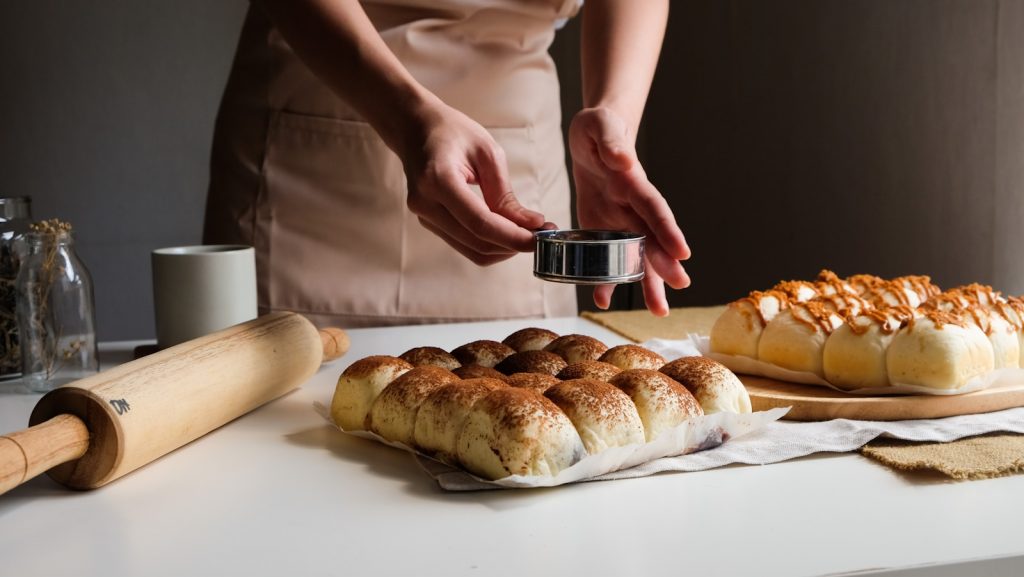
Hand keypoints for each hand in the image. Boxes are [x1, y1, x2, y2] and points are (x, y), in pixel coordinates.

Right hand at [397, 100, 543, 265]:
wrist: (414, 128)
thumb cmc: (452, 132)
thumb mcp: (487, 152)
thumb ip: (506, 194)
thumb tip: (531, 225)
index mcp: (438, 179)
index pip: (480, 222)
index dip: (512, 236)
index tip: (540, 237)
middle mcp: (425, 203)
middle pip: (477, 242)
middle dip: (513, 244)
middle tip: (541, 234)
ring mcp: (424, 216)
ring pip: (472, 250)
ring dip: (504, 248)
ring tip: (528, 233)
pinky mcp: (429, 222)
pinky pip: (465, 244)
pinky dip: (491, 243)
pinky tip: (508, 231)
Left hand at [569, 107, 690, 315]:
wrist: (593, 138)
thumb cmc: (597, 129)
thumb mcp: (598, 126)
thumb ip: (610, 140)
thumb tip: (623, 159)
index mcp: (633, 182)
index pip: (654, 208)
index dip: (667, 230)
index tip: (683, 252)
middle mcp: (633, 206)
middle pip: (653, 239)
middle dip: (665, 264)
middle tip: (679, 288)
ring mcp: (622, 221)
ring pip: (638, 256)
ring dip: (647, 283)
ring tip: (658, 311)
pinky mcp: (605, 229)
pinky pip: (608, 258)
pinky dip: (605, 280)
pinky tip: (602, 300)